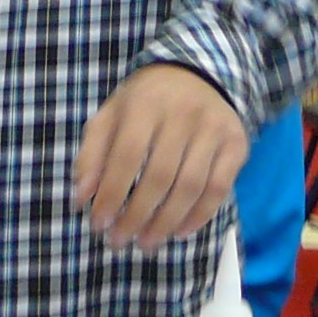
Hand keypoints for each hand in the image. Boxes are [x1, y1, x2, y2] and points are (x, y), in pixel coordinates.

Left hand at [71, 63, 245, 247]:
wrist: (197, 73)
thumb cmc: (145, 102)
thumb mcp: (110, 116)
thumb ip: (92, 154)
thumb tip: (82, 198)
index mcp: (145, 103)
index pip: (126, 156)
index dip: (112, 195)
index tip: (99, 224)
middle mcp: (183, 114)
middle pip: (159, 177)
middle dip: (137, 216)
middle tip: (120, 241)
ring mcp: (214, 128)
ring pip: (190, 186)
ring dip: (166, 222)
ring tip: (146, 243)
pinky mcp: (236, 143)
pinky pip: (220, 187)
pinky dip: (200, 215)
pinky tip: (180, 231)